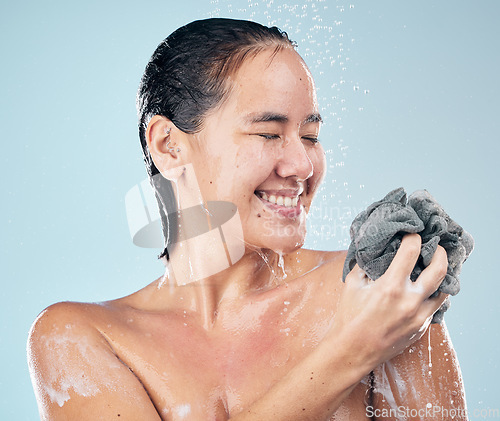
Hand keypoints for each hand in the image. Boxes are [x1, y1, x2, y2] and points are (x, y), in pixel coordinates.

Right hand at [331, 234, 447, 372]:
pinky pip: (434, 308)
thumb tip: (372, 249)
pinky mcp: (420, 329)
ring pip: (444, 292)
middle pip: (439, 270)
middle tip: (435, 247)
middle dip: (439, 253)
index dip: (413, 237)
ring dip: (439, 278)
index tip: (411, 234)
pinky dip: (431, 296)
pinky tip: (422, 291)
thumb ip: (365, 265)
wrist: (352, 351)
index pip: (411, 251)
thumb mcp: (352, 285)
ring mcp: (418, 317)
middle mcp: (410, 301)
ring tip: (432, 269)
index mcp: (391, 287)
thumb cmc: (349, 317)